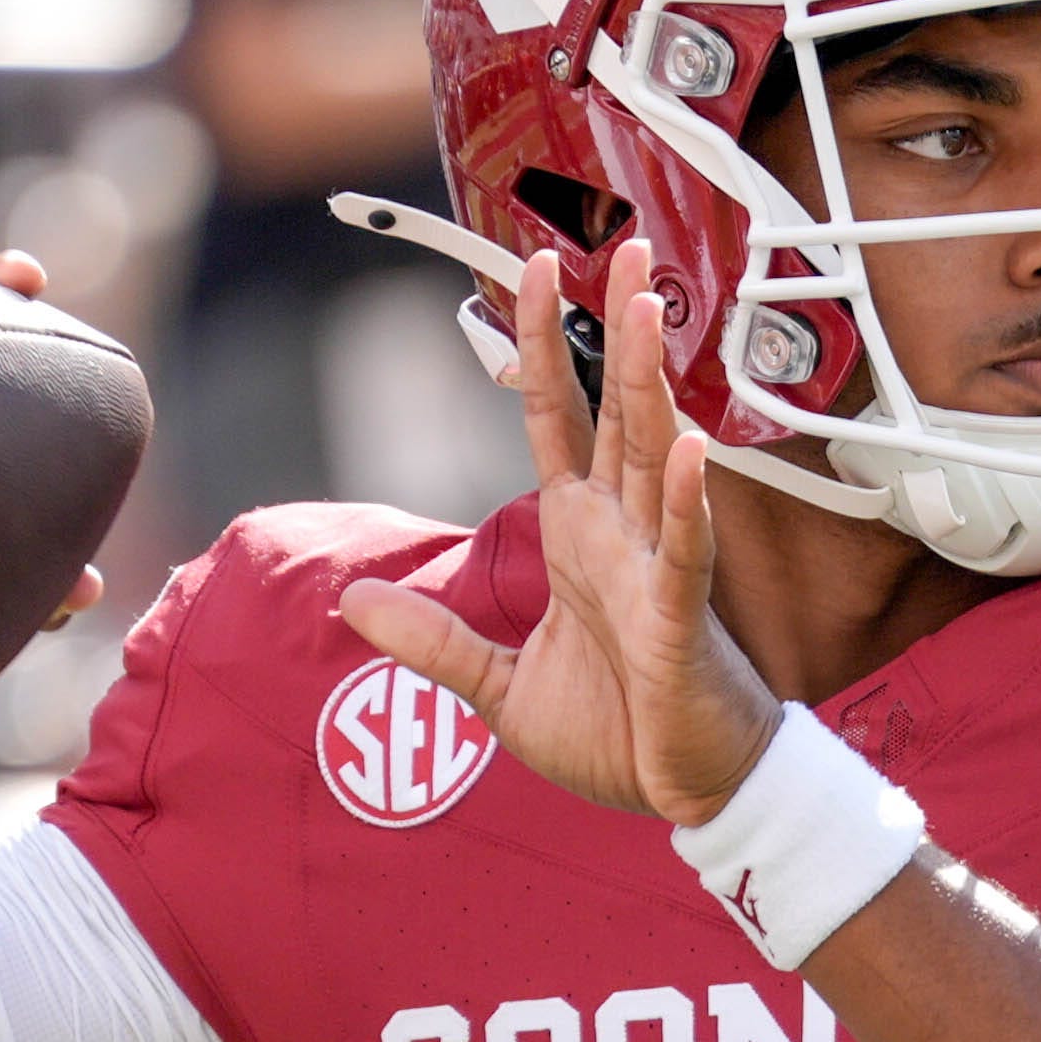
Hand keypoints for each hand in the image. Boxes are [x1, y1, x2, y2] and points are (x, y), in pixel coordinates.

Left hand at [337, 240, 778, 825]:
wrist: (688, 794)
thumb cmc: (617, 733)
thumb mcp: (498, 689)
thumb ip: (432, 640)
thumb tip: (352, 600)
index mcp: (578, 538)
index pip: (555, 419)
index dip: (543, 346)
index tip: (538, 269)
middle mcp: (621, 535)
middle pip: (615, 411)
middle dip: (615, 329)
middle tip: (624, 248)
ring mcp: (656, 569)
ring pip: (654, 454)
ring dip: (650, 382)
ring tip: (647, 309)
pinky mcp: (682, 618)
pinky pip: (685, 549)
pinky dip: (685, 501)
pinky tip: (687, 449)